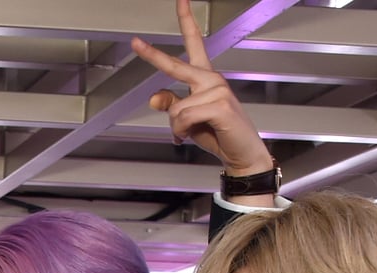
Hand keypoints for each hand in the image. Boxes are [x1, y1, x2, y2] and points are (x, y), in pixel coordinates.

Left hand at [131, 0, 276, 178]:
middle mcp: (212, 79)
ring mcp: (218, 90)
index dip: (187, 21)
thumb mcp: (188, 119)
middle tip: (134, 42)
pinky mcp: (220, 105)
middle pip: (176, 66)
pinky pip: (183, 117)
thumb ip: (172, 105)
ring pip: (175, 108)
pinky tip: (192, 136)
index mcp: (205, 78)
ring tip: (191, 133)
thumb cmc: (218, 134)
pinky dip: (182, 132)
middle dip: (153, 56)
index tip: (182, 1)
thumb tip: (154, 97)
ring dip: (177, 127)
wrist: (242, 154)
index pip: (195, 43)